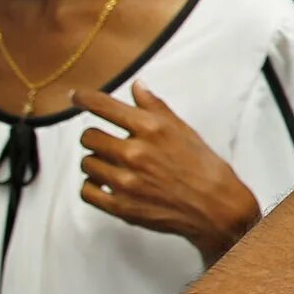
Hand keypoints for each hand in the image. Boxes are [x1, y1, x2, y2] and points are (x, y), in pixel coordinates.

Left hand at [74, 83, 258, 262]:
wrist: (218, 207)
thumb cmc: (205, 168)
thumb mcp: (183, 130)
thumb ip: (155, 107)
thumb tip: (137, 86)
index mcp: (151, 129)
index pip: (104, 106)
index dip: (84, 98)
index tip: (75, 96)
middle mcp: (135, 152)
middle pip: (88, 136)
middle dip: (96, 137)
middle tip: (108, 143)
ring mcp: (126, 180)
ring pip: (86, 163)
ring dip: (96, 162)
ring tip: (114, 166)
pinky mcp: (121, 205)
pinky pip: (86, 190)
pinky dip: (93, 186)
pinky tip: (107, 183)